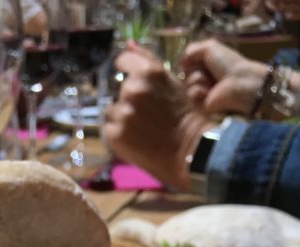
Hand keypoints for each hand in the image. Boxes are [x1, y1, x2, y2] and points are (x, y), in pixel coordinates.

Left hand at [102, 42, 216, 191]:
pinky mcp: (115, 134)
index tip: (133, 80)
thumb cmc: (183, 114)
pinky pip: (110, 130)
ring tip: (143, 128)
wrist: (188, 149)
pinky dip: (119, 134)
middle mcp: (132, 90)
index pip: (123, 61)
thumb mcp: (171, 79)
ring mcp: (122, 113)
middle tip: (148, 114)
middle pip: (120, 91)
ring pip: (113, 111)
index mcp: (147, 72)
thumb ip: (147, 60)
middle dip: (130, 99)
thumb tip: (127, 45)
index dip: (127, 70)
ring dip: (123, 118)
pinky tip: (136, 139)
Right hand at [181, 39, 267, 114]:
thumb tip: (181, 60)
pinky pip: (191, 96)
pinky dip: (198, 92)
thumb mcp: (210, 47)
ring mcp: (202, 92)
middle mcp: (204, 78)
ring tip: (211, 82)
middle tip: (207, 70)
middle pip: (185, 73)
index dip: (189, 60)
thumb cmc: (227, 63)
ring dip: (197, 80)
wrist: (238, 83)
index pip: (188, 63)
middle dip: (194, 69)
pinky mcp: (201, 105)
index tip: (193, 58)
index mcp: (207, 65)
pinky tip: (209, 92)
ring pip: (187, 84)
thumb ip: (193, 49)